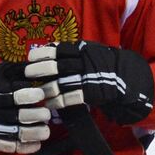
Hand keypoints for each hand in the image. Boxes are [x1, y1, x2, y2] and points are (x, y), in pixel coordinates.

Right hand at [0, 63, 50, 152]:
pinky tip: (36, 144)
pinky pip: (7, 146)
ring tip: (45, 131)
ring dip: (32, 134)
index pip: (10, 96)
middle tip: (46, 114)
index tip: (39, 94)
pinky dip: (23, 147)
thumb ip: (15, 70)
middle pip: (15, 116)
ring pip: (14, 133)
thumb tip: (35, 64)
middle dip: (34, 116)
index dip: (27, 96)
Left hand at [24, 41, 154, 124]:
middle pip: (54, 66)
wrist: (126, 78)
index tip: (30, 58)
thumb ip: (70, 51)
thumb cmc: (102, 64)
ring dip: (45, 90)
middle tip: (28, 75)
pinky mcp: (91, 93)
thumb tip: (47, 49)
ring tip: (39, 94)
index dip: (41, 53)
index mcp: (80, 50)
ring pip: (59, 84)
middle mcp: (82, 62)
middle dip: (38, 71)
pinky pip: (69, 98)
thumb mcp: (88, 51)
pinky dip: (57, 102)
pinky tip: (51, 105)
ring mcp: (86, 78)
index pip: (56, 49)